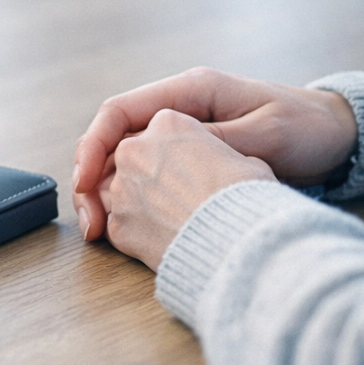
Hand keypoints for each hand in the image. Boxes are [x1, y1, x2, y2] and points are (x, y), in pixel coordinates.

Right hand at [72, 67, 357, 240]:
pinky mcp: (192, 158)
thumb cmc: (307, 127)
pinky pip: (149, 176)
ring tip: (99, 231)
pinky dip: (132, 201)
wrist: (339, 133)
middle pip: (113, 139)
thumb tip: (168, 157)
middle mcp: (178, 109)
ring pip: (125, 161)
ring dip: (107, 194)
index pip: (119, 111)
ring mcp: (183, 133)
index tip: (85, 183)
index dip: (93, 145)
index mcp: (191, 91)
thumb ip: (218, 143)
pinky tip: (129, 227)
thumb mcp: (266, 134)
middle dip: (91, 178)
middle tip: (89, 222)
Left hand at [93, 110, 275, 269]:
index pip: (163, 132)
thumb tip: (223, 169)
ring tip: (174, 221)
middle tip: (181, 199)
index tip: (195, 172)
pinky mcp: (116, 226)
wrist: (235, 241)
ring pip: (122, 192)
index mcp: (168, 123)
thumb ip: (221, 156)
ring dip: (142, 205)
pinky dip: (138, 234)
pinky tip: (165, 241)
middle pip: (135, 159)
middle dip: (153, 178)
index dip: (180, 154)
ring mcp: (121, 188)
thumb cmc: (246, 197)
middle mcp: (135, 149)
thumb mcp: (247, 159)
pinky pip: (120, 226)